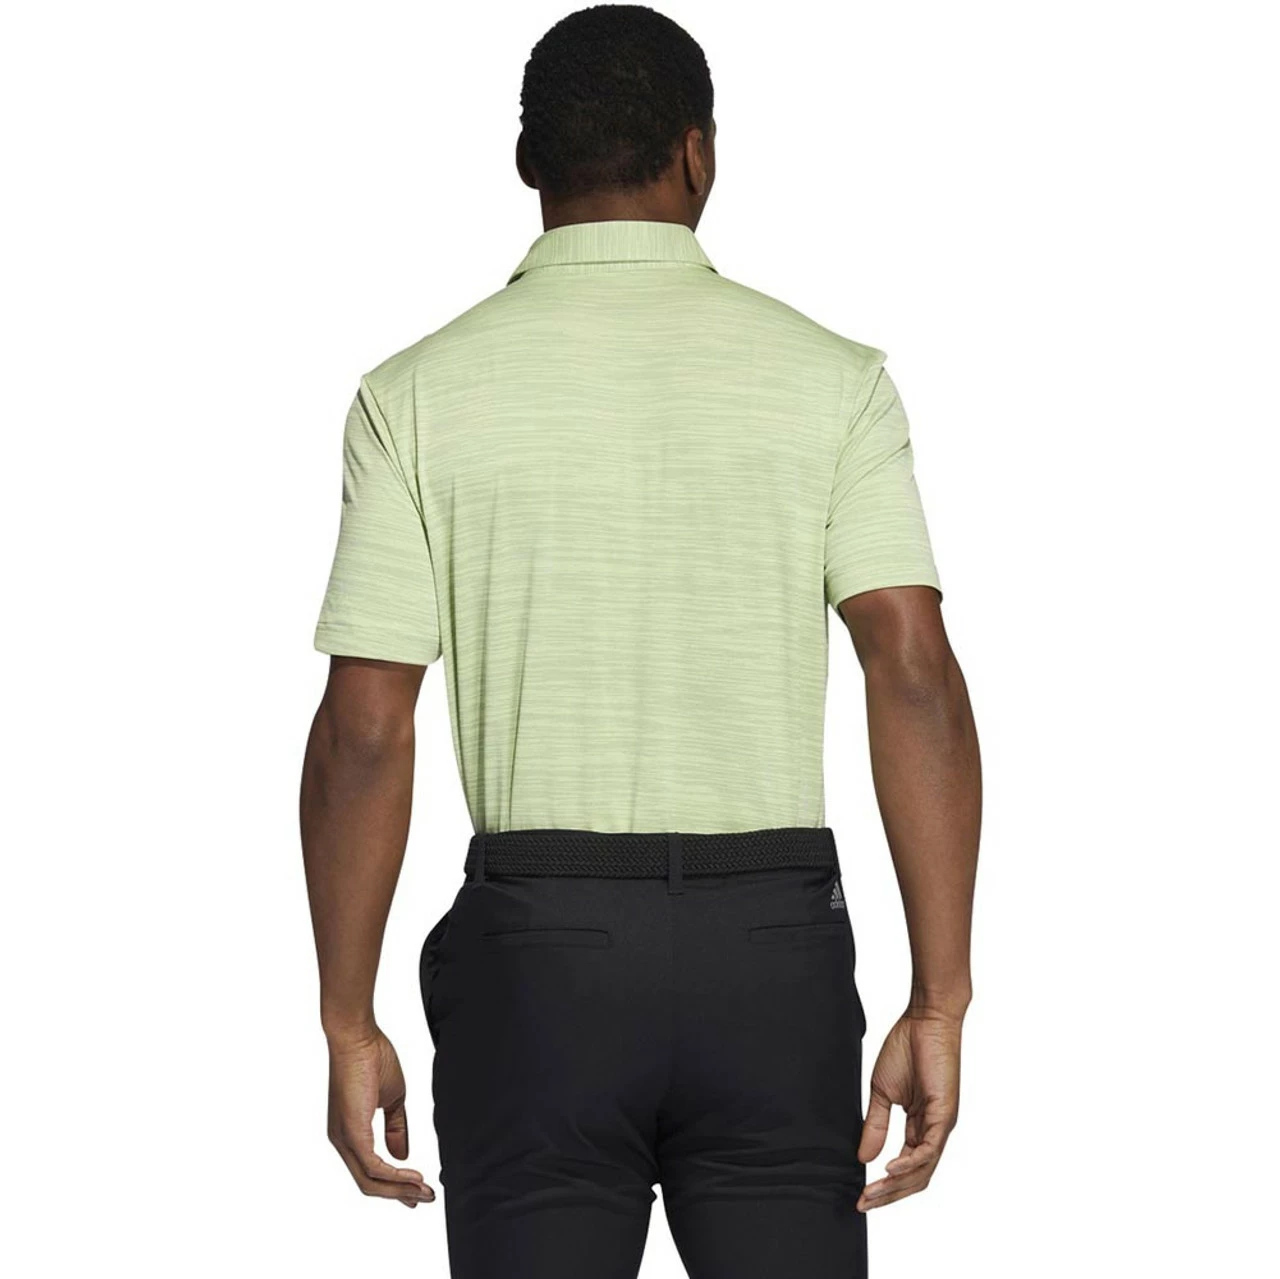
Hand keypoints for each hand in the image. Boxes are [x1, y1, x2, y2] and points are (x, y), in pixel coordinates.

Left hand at [326, 1026, 435, 1207]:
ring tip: (424, 1192)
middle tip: (425, 1198)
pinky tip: (413, 1176)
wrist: (358, 1035)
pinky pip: (373, 1166)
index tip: (416, 1193)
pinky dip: (395, 1176)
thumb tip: (401, 1155)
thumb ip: (396, 1128)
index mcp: (350, 1132)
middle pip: (369, 1183)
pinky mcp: (352, 1133)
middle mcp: (342, 1140)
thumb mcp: (392, 1098)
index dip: (394, 1185)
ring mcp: (344, 1138)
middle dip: (399, 1194)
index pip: (370, 1171)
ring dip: (399, 1190)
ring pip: (370, 1181)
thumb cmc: (372, 1057)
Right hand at [856, 1008, 961, 1210]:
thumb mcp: (882, 1092)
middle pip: (915, 1177)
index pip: (905, 1168)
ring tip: (871, 1193)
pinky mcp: (945, 1114)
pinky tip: (889, 1169)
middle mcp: (935, 1131)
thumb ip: (875, 1125)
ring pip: (922, 1169)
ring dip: (896, 1186)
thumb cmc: (907, 1048)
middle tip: (863, 1203)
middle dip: (888, 1195)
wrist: (925, 1020)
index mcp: (921, 1126)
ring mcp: (942, 1125)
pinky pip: (929, 1149)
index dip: (884, 1186)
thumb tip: (864, 1157)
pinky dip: (909, 1163)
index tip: (860, 1195)